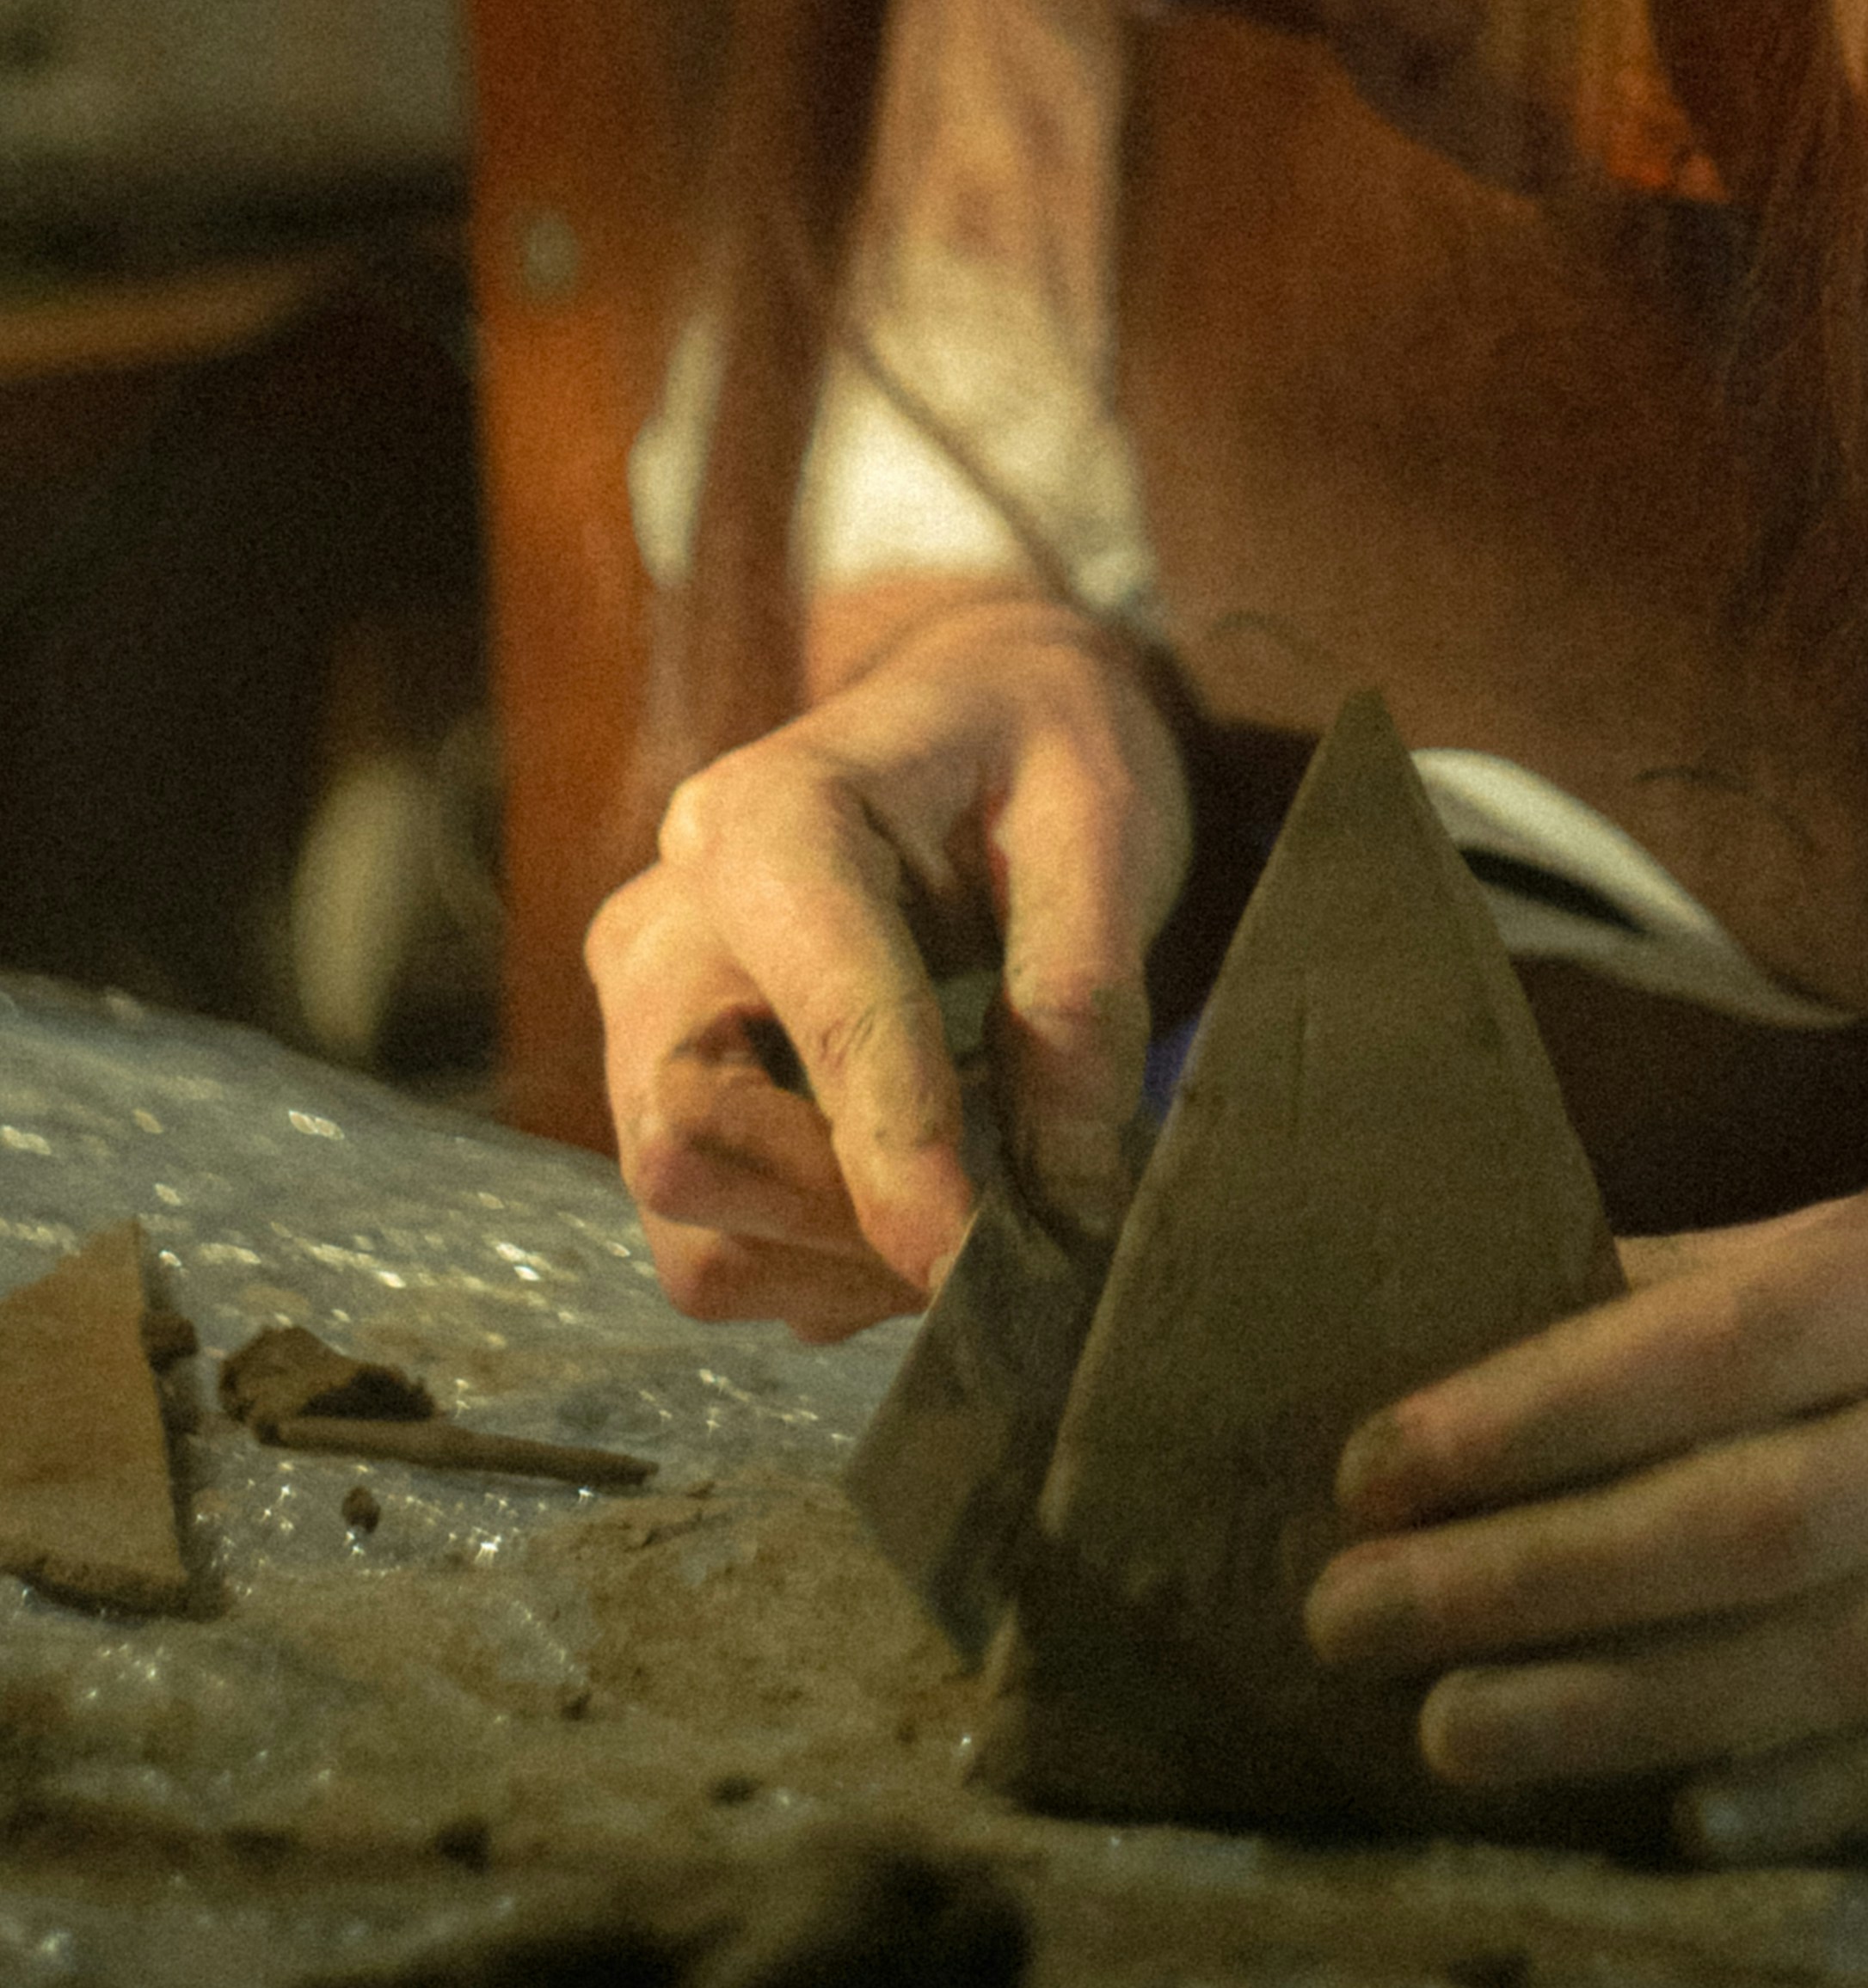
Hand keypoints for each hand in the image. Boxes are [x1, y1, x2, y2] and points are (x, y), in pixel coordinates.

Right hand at [587, 588, 1189, 1338]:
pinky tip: (915, 1200)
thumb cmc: (1038, 752)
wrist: (975, 714)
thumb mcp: (1102, 824)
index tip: (982, 1254)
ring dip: (837, 1268)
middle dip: (846, 1222)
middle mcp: (668, 921)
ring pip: (687, 1229)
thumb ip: (1085, 992)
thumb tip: (1066, 1188)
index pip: (819, 1020)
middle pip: (688, 1144)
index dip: (900, 1154)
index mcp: (770, 818)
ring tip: (970, 1218)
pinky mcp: (657, 1095)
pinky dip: (816, 1273)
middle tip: (992, 1232)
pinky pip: (708, 1249)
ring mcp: (644, 1017)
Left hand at [1304, 1130, 1867, 1854]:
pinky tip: (1671, 1817)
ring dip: (1620, 1715)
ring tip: (1452, 1734)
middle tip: (1353, 1619)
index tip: (1377, 1458)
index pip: (1730, 1342)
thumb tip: (1535, 1299)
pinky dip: (1803, 1802)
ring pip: (1828, 1670)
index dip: (1540, 1409)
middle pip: (1757, 1524)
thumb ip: (1761, 1261)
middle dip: (1531, 1581)